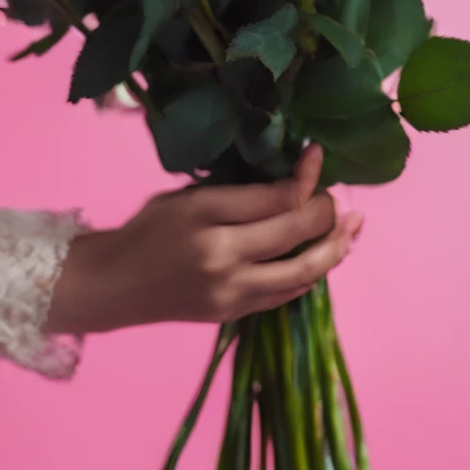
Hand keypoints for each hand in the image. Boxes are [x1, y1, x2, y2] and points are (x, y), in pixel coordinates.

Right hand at [49, 143, 362, 334]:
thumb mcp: (188, 198)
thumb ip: (238, 193)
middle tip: (339, 197)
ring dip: (335, 249)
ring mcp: (235, 296)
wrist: (116, 285)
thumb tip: (291, 183)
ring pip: (305, 273)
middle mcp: (227, 265)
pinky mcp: (237, 315)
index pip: (277, 199)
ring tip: (353, 227)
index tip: (317, 154)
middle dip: (328, 214)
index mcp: (209, 226)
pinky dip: (312, 272)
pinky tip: (325, 254)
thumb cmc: (147, 230)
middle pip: (299, 237)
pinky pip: (288, 293)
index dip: (306, 177)